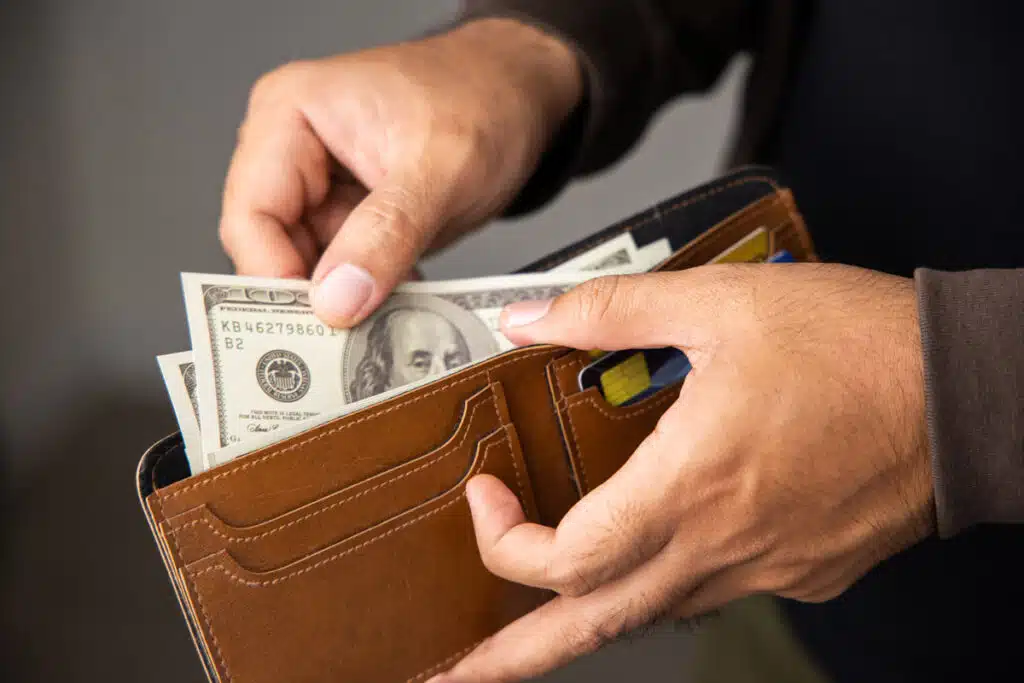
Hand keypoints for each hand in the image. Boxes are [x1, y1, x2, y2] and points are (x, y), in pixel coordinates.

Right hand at [219, 19, 580, 325]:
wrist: (520, 92)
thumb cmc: (484, 98)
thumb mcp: (442, 169)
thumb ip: (387, 233)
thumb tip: (335, 299)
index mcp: (290, 114)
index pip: (251, 215)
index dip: (274, 277)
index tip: (316, 328)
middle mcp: (290, 150)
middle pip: (271, 247)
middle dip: (311, 298)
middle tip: (347, 348)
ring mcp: (319, 185)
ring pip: (308, 268)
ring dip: (345, 304)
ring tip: (382, 333)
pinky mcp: (349, 215)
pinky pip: (343, 270)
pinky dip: (369, 295)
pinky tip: (399, 314)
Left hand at [430, 263, 935, 681]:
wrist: (966, 392)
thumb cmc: (857, 348)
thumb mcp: (720, 302)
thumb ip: (611, 310)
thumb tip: (528, 317)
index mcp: (691, 482)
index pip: (566, 557)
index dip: (504, 540)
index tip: (487, 497)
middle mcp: (721, 544)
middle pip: (592, 627)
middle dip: (511, 658)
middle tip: (453, 675)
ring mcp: (761, 570)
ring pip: (649, 616)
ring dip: (583, 621)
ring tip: (533, 631)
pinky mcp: (796, 572)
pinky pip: (707, 593)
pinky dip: (661, 585)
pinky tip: (652, 558)